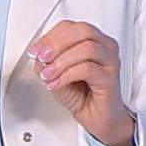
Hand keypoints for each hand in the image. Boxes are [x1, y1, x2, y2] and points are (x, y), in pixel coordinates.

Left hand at [29, 20, 134, 145]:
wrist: (98, 119)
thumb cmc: (83, 95)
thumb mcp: (58, 75)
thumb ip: (48, 63)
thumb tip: (39, 58)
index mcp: (94, 41)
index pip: (71, 27)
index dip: (50, 36)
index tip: (36, 50)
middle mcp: (105, 48)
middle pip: (82, 31)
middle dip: (57, 43)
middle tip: (42, 57)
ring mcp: (109, 62)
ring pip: (87, 48)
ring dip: (61, 61)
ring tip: (49, 74)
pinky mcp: (110, 78)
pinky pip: (87, 69)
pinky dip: (67, 75)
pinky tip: (57, 83)